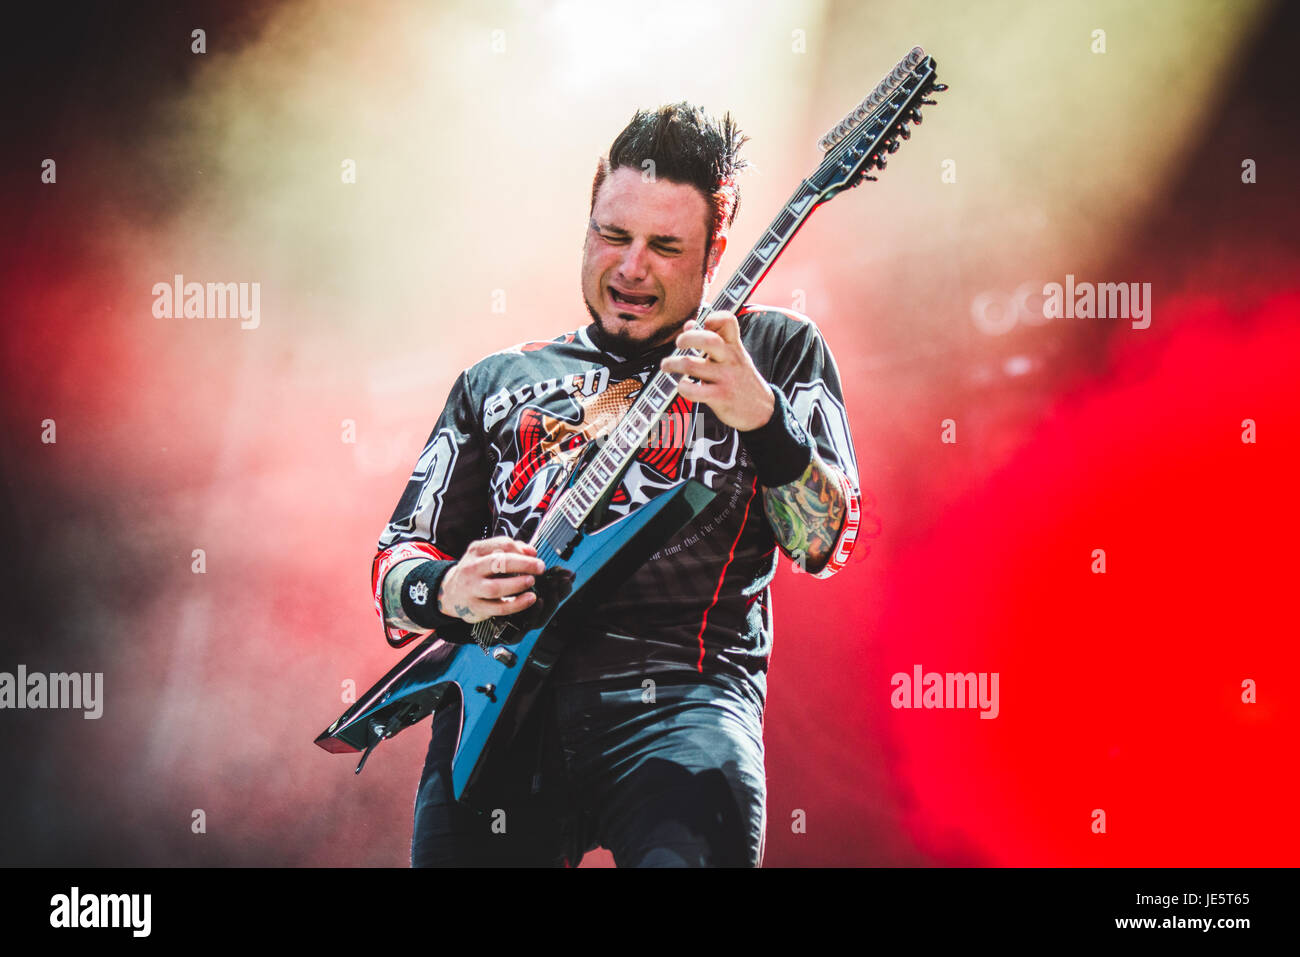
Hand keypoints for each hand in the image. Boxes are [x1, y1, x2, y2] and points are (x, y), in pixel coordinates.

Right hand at [438, 537, 545, 623]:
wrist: (450, 594)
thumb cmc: (474, 572)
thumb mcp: (485, 554)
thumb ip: (508, 549)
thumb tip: (531, 551)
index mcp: (476, 551)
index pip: (501, 544)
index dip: (521, 549)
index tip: (534, 555)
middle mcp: (471, 569)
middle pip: (498, 563)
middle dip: (523, 564)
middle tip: (540, 567)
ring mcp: (472, 589)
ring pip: (496, 587)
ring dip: (517, 584)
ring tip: (531, 581)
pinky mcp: (476, 608)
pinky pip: (499, 608)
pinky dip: (517, 604)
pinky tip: (529, 599)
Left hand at [659, 311, 774, 430]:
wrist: (762, 411)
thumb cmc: (741, 380)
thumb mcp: (733, 356)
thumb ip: (713, 339)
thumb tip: (690, 325)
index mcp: (734, 346)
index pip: (728, 321)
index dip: (713, 318)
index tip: (702, 324)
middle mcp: (730, 359)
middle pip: (708, 340)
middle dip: (686, 339)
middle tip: (678, 343)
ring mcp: (726, 378)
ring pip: (691, 365)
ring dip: (673, 363)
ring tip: (666, 365)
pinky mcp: (721, 397)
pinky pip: (694, 391)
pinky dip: (683, 387)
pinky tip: (682, 386)